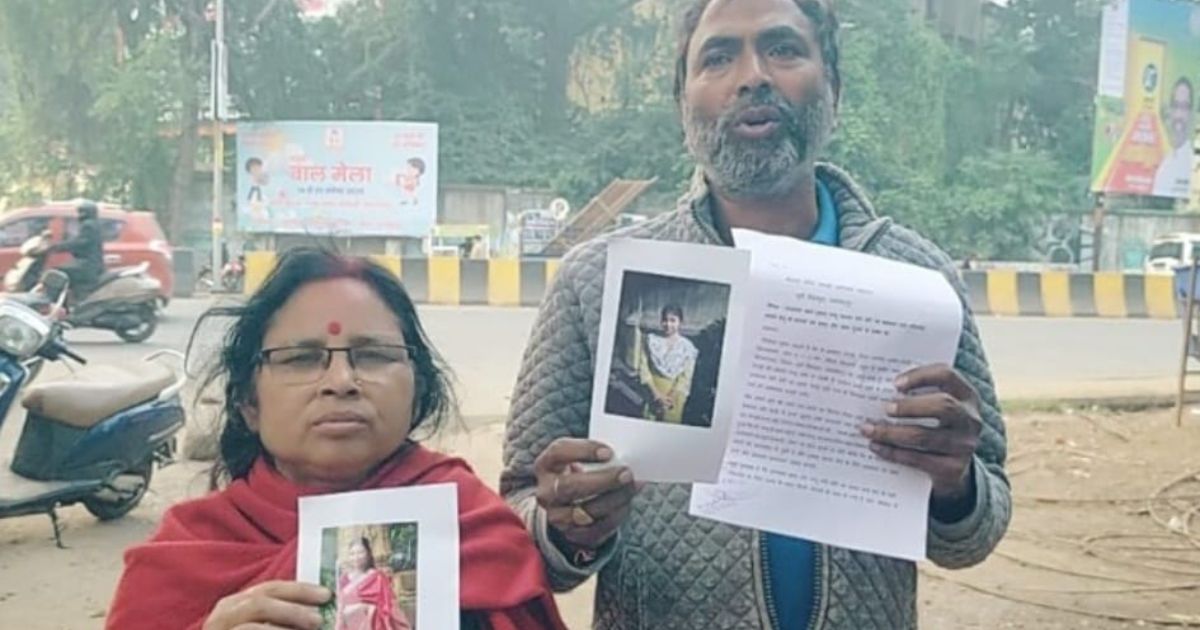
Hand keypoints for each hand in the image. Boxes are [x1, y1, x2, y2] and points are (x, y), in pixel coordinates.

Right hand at [202, 581, 330, 629]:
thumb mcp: (265, 624)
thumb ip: (285, 617)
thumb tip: (319, 612)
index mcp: (237, 603)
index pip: (270, 589)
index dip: (300, 590)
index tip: (326, 595)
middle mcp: (223, 615)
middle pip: (259, 603)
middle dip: (292, 609)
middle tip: (317, 619)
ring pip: (251, 627)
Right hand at [534, 438, 639, 549]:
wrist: (570, 505)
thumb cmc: (580, 473)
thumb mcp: (580, 459)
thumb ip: (597, 456)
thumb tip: (625, 458)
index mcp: (546, 465)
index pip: (558, 452)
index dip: (583, 451)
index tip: (608, 452)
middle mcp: (546, 491)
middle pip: (568, 486)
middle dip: (601, 480)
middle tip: (625, 474)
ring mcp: (557, 515)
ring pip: (584, 511)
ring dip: (613, 499)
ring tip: (630, 487)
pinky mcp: (572, 534)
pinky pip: (596, 528)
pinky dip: (616, 515)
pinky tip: (626, 503)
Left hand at [859, 364, 982, 502]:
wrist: (951, 469)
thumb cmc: (933, 426)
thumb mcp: (932, 407)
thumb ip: (914, 394)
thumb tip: (876, 389)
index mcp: (965, 395)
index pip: (947, 376)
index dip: (921, 376)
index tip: (895, 383)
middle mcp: (970, 419)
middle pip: (943, 406)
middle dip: (909, 406)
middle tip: (885, 408)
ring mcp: (964, 446)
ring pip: (924, 437)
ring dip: (891, 433)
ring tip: (867, 429)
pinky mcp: (953, 469)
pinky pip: (918, 459)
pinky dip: (893, 453)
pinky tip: (875, 447)